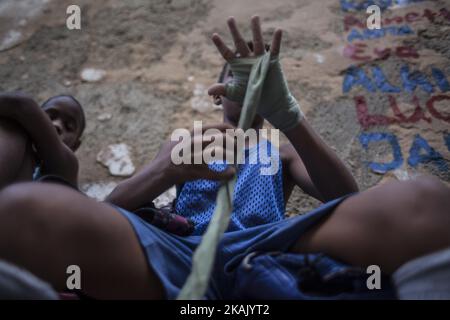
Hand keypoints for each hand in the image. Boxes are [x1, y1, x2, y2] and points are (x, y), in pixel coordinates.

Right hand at [155, 123, 235, 184]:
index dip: (226, 128)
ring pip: (216, 152)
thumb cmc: (165, 157)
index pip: (211, 128)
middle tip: (241, 143)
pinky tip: (231, 173)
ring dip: (230, 154)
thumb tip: (198, 129)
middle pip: (217, 138)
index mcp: (188, 136)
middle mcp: (191, 144)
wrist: (157, 172)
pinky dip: (224, 174)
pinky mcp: (194, 172)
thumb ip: (188, 135)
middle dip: (232, 140)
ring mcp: (193, 158)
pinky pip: (213, 173)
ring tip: (237, 156)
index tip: (236, 130)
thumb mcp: (175, 140)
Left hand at [208, 16, 303, 131]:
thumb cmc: (250, 98)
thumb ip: (222, 89)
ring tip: (254, 17)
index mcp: (237, 65)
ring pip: (257, 42)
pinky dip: (277, 40)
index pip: (227, 53)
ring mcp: (260, 59)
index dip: (221, 45)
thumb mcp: (234, 93)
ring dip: (256, 30)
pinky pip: (275, 49)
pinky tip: (278, 30)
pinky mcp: (272, 62)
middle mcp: (248, 59)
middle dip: (235, 31)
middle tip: (230, 18)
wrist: (268, 103)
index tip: (214, 35)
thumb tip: (209, 90)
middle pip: (240, 43)